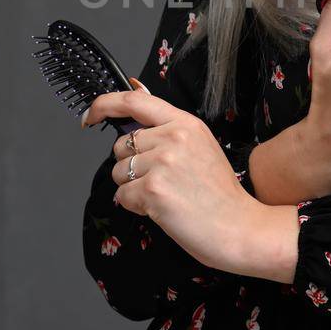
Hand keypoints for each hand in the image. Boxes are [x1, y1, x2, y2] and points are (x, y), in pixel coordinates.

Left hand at [81, 78, 293, 280]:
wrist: (239, 227)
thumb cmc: (220, 195)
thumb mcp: (200, 147)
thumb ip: (168, 131)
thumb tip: (133, 117)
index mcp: (185, 123)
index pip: (134, 101)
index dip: (104, 105)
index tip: (91, 115)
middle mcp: (173, 138)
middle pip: (121, 145)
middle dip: (130, 166)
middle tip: (162, 181)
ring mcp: (162, 163)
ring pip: (119, 172)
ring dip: (132, 188)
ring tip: (166, 196)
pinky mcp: (152, 190)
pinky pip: (122, 195)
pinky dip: (135, 206)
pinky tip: (162, 209)